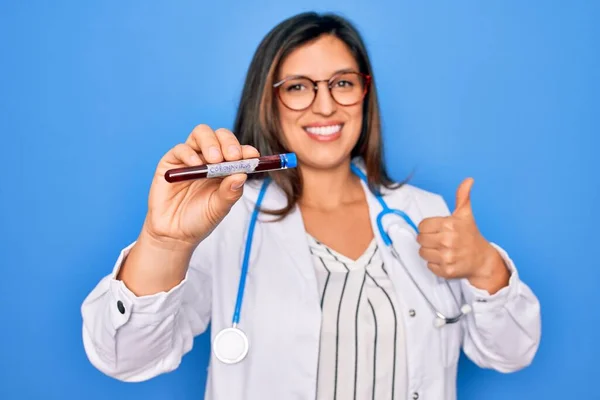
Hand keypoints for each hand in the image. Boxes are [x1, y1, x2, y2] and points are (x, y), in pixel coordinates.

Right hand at [143, 124, 258, 249]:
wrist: (174, 234)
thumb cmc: (199, 220)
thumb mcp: (219, 208)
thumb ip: (230, 192)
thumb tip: (242, 175)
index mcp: (226, 168)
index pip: (238, 151)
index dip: (246, 150)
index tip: (252, 156)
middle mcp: (209, 159)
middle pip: (221, 136)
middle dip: (229, 142)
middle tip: (233, 156)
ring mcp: (190, 157)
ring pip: (202, 133)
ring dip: (211, 143)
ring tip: (215, 159)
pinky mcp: (171, 162)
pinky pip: (181, 149)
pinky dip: (190, 153)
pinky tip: (195, 164)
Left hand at [416, 178, 509, 292]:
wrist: (482, 259)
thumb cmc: (470, 235)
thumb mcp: (465, 214)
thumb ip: (463, 196)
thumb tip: (468, 180)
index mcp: (449, 225)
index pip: (422, 225)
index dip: (428, 227)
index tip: (437, 229)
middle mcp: (448, 240)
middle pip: (420, 239)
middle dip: (428, 239)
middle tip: (439, 240)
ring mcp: (447, 257)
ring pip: (422, 252)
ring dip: (430, 251)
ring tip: (442, 249)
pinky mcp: (447, 270)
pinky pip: (429, 265)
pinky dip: (434, 264)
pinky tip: (445, 259)